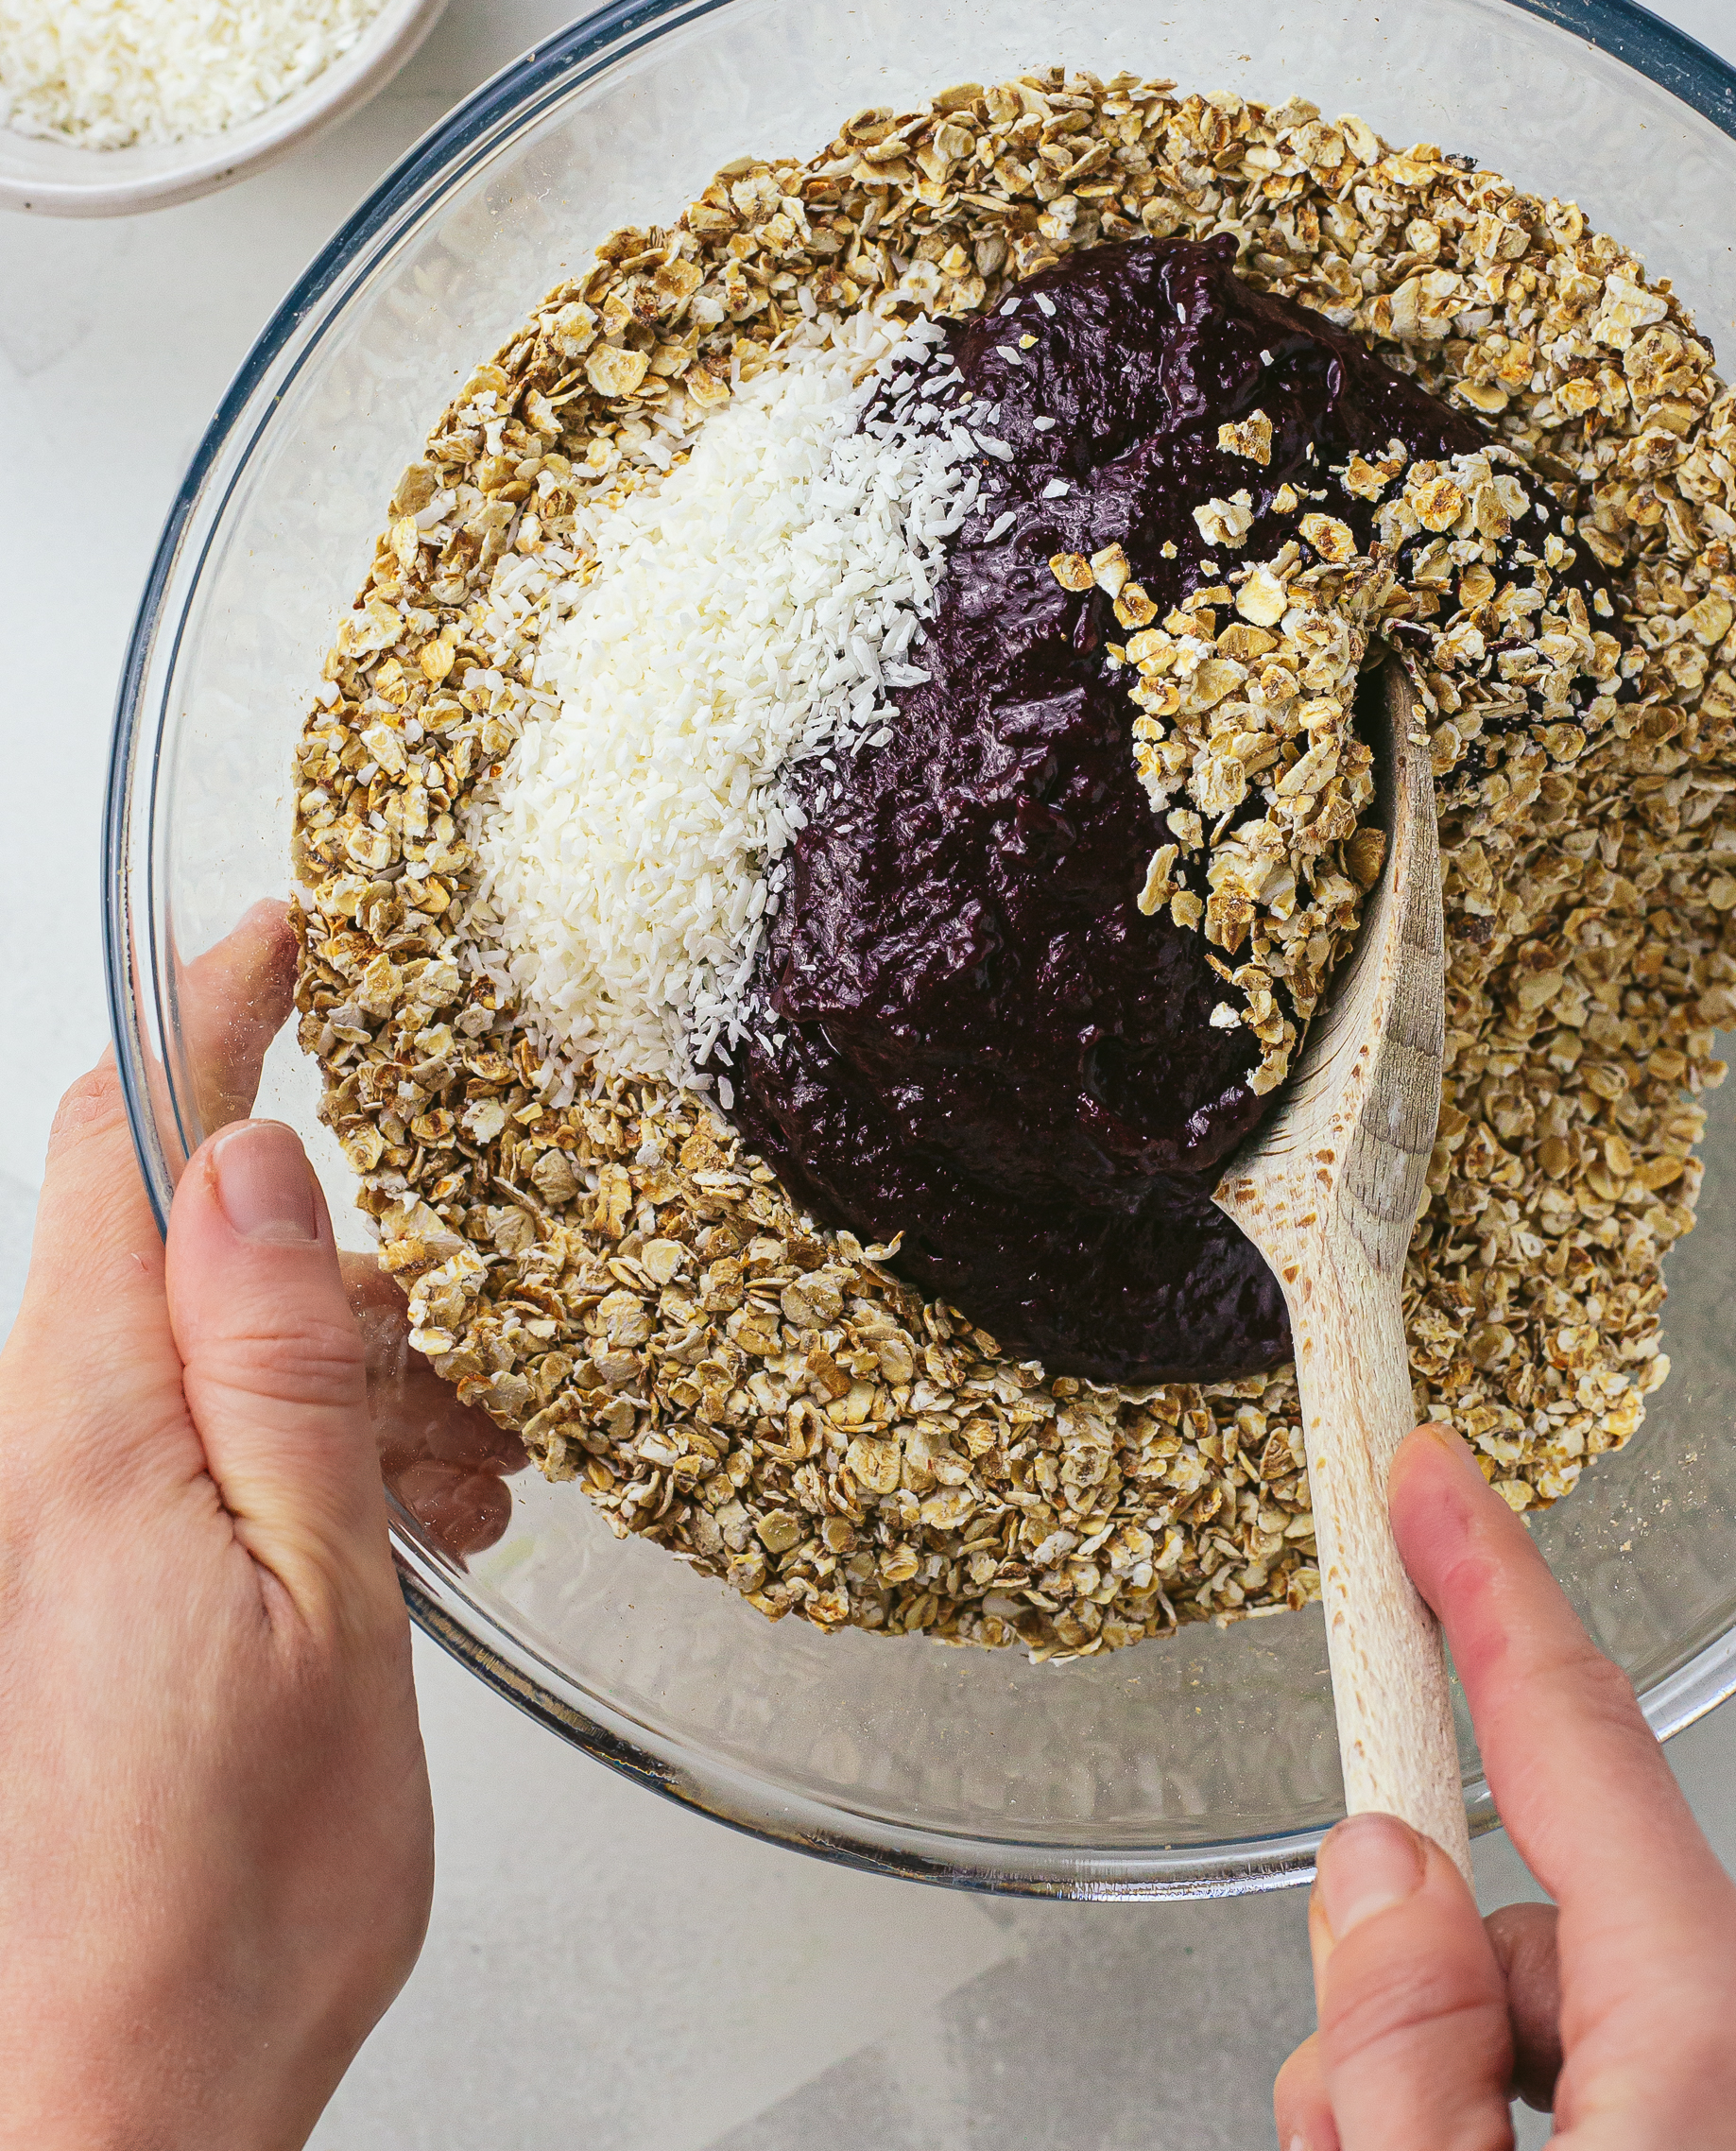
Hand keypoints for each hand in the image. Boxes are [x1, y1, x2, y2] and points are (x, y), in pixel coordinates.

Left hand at [0, 906, 431, 2150]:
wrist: (112, 2092)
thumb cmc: (218, 1893)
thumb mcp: (314, 1600)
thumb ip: (278, 1367)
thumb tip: (264, 1169)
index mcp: (93, 1422)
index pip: (131, 1134)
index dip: (212, 1004)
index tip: (291, 929)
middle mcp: (50, 1446)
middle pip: (184, 1237)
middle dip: (344, 1260)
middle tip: (458, 1355)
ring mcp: (64, 1512)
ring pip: (214, 1343)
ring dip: (354, 1376)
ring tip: (456, 1485)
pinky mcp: (91, 1575)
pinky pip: (205, 1440)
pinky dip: (319, 1449)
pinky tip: (403, 1533)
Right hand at [1274, 1424, 1735, 2146]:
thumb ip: (1401, 2042)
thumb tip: (1371, 1876)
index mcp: (1713, 2027)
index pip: (1570, 1728)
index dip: (1481, 1577)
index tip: (1427, 1474)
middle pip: (1511, 1908)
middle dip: (1401, 1974)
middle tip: (1348, 2120)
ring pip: (1525, 2006)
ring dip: (1430, 2078)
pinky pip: (1578, 2083)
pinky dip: (1487, 2119)